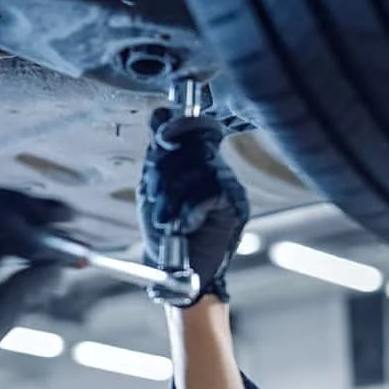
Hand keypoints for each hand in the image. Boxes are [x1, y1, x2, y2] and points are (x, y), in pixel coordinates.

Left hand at [137, 107, 250, 302]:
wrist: (178, 274)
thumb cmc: (164, 235)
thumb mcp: (152, 191)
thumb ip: (157, 157)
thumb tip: (159, 114)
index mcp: (196, 163)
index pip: (195, 128)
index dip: (179, 127)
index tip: (162, 138)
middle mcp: (216, 169)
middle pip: (191, 148)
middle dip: (164, 174)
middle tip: (155, 202)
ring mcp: (229, 186)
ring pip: (198, 170)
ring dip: (172, 198)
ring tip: (165, 221)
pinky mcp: (236, 205)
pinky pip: (210, 193)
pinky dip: (190, 210)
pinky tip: (184, 226)